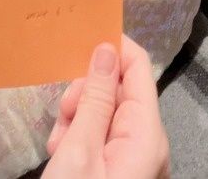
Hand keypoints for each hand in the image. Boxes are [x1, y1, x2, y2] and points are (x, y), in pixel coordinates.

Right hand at [43, 35, 169, 178]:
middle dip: (86, 94)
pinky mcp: (121, 169)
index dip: (113, 48)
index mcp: (148, 134)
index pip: (139, 67)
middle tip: (62, 113)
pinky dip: (80, 139)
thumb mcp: (79, 149)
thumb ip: (95, 99)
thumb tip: (107, 49)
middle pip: (120, 91)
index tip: (79, 41)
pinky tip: (62, 154)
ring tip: (58, 144)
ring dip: (78, 120)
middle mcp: (149, 142)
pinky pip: (103, 137)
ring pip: (106, 113)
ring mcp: (136, 157)